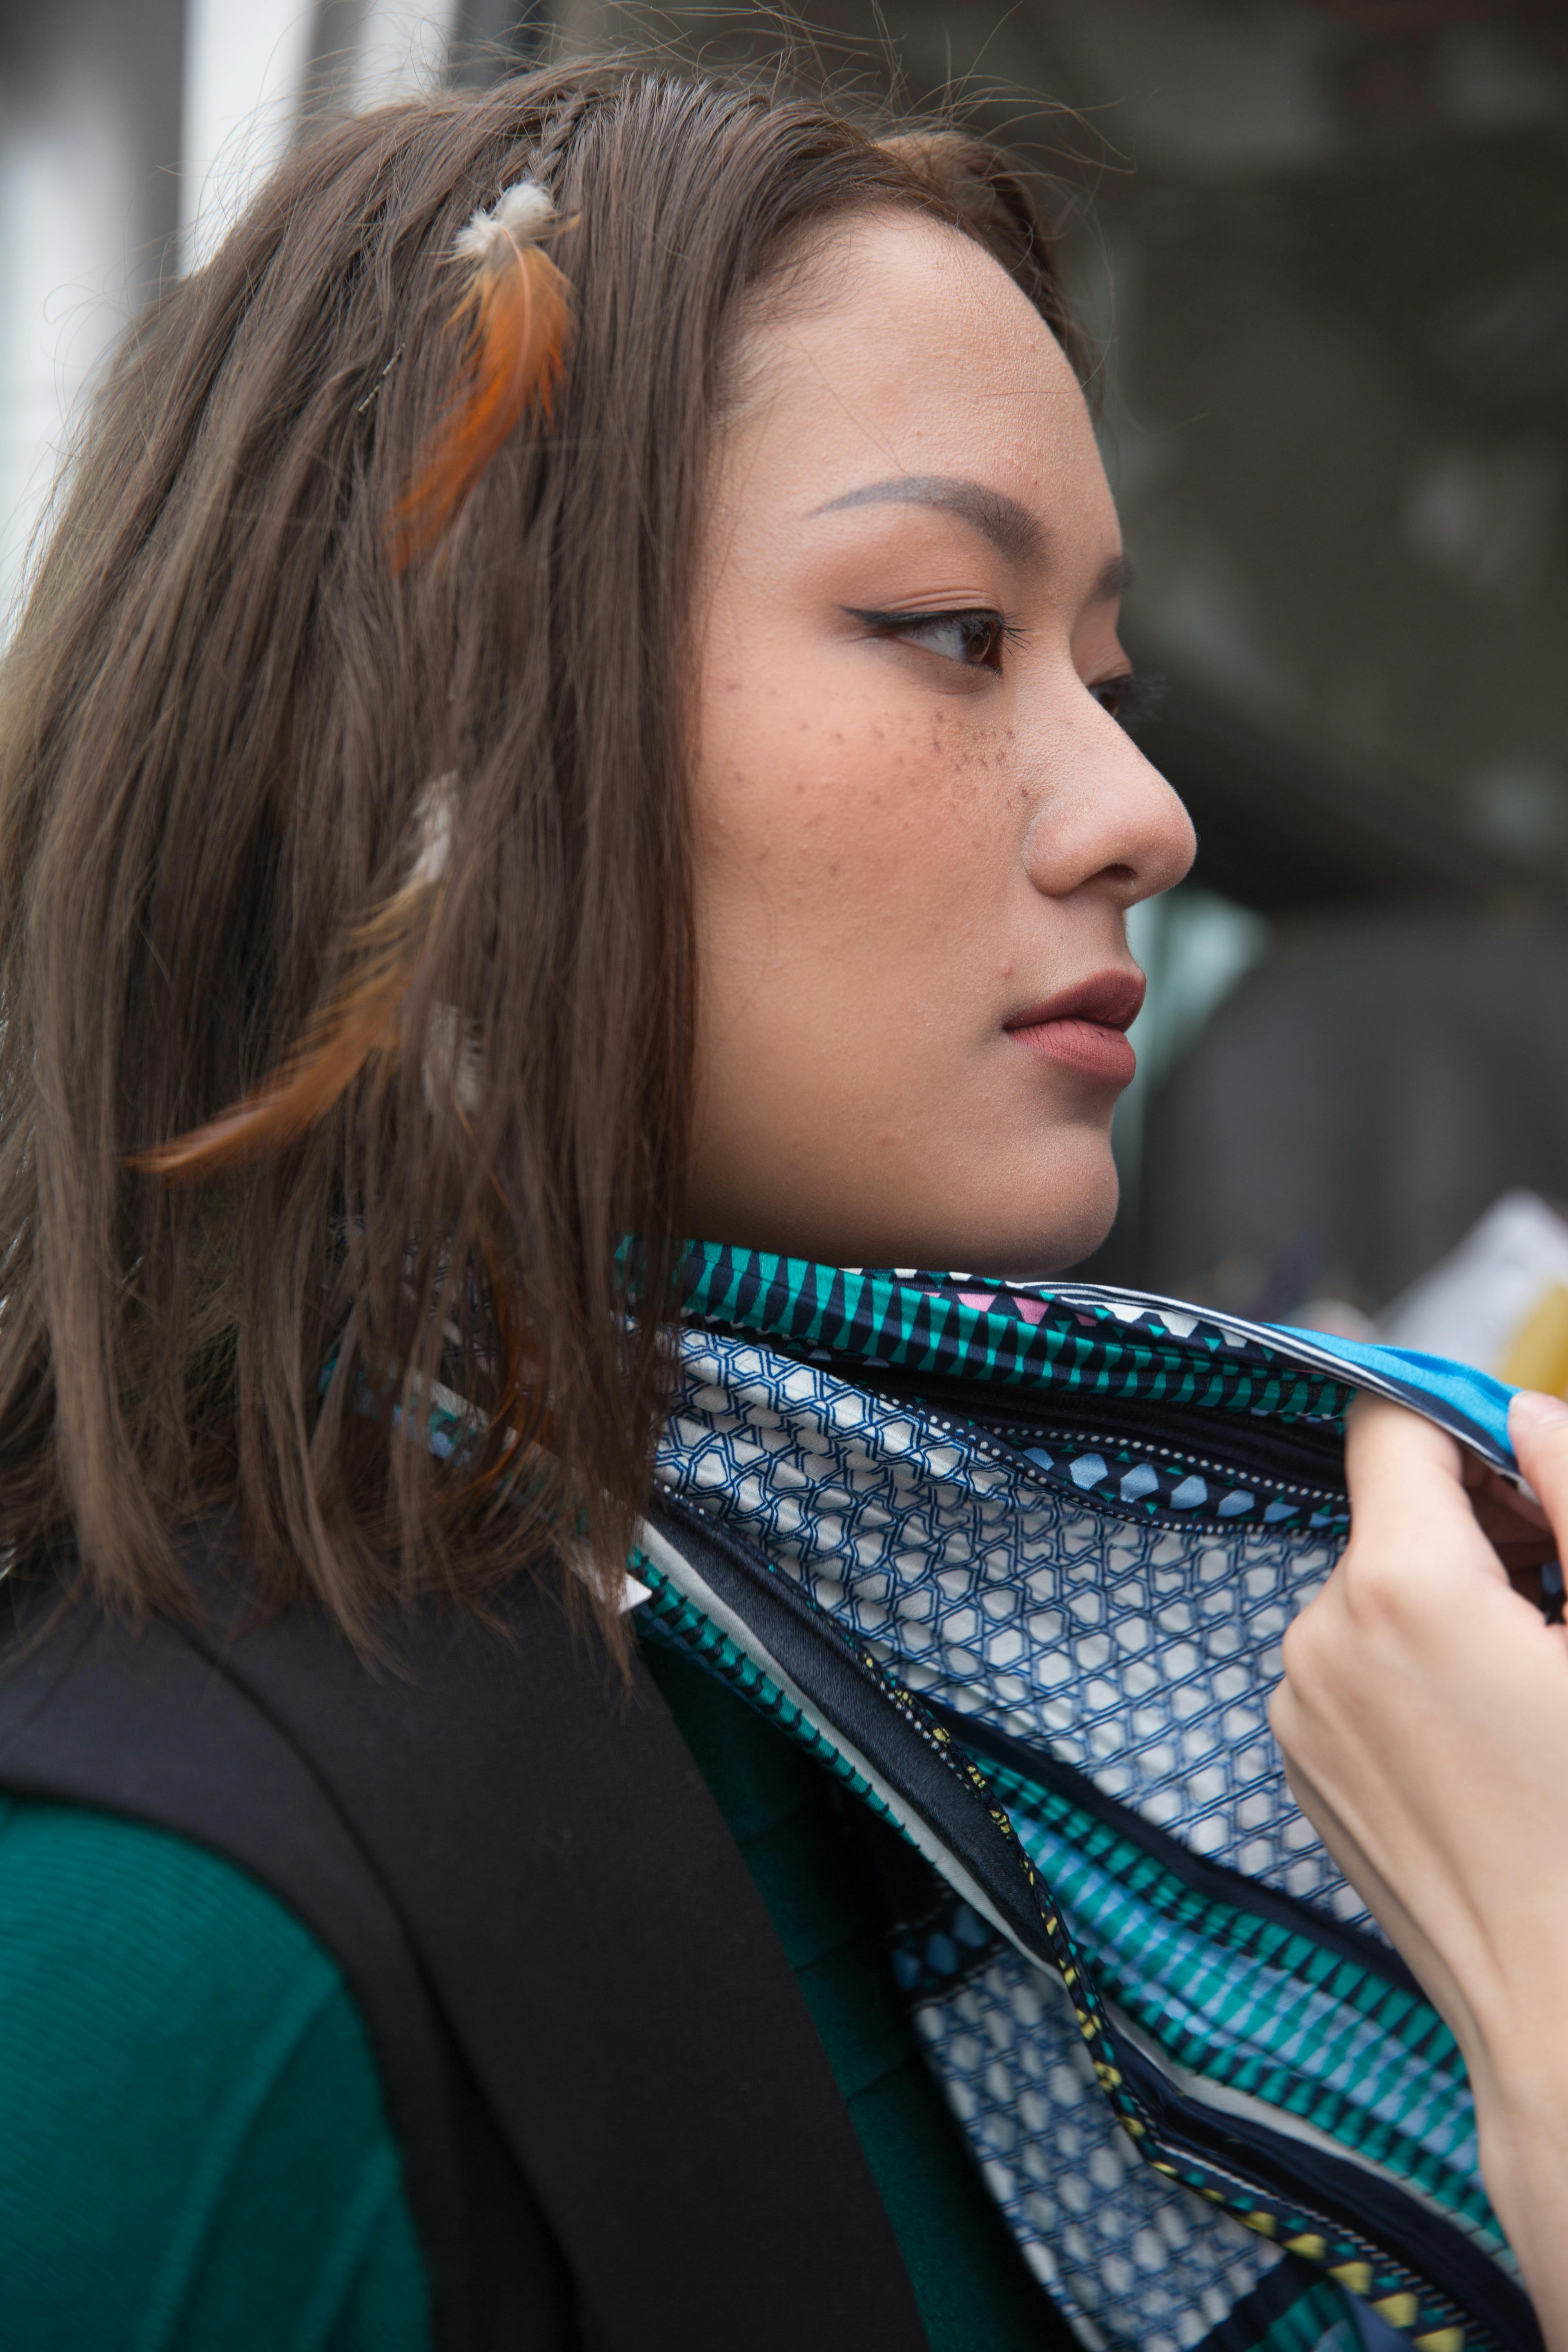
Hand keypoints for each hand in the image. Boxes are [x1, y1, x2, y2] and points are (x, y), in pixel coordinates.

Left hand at [1270, 1391, 1567, 2345]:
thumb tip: (1525, 1411)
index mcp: (1397, 1589)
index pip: (1391, 1424)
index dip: (1469, 1428)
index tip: (1537, 1480)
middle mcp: (1317, 1640)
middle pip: (1389, 1513)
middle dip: (1481, 1529)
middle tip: (1564, 1601)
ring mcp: (1298, 1712)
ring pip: (1374, 1593)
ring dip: (1452, 1603)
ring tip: (1540, 1682)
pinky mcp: (1304, 1770)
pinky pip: (1354, 1668)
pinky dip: (1417, 1669)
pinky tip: (1496, 1736)